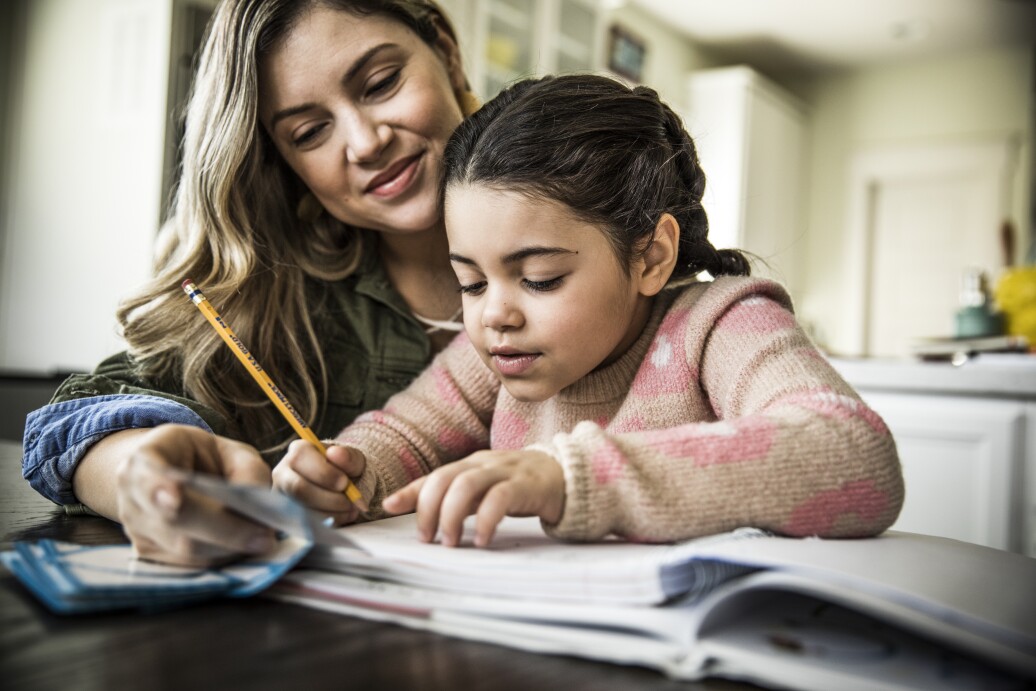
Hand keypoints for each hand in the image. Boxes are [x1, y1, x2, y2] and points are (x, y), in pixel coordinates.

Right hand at [112, 424, 274, 566]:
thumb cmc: (206, 459)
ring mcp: (136, 531)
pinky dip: (221, 559)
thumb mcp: (231, 451)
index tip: (174, 501)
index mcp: (146, 458)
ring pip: (186, 550)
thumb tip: (260, 511)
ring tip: (260, 540)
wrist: (173, 473)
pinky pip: (189, 566)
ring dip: (228, 549)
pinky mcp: (149, 556)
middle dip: (224, 531)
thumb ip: (248, 473)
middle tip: (265, 537)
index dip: (160, 490)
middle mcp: (132, 497)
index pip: (148, 477)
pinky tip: (242, 547)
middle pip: (175, 522)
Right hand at [273, 440, 364, 525]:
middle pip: (298, 488)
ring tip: (351, 509)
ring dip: (330, 512)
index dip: (324, 473)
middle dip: (328, 498)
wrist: (344, 486)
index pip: (300, 459)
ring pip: (300, 508)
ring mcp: (282, 495)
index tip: (345, 483)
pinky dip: (327, 522)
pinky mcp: (286, 515)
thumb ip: (349, 456)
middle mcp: (283, 472)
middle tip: (350, 502)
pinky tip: (343, 516)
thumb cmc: (346, 469)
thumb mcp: (354, 459)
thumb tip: (335, 453)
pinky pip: (304, 523)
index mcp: (298, 450)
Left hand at [382, 449, 563, 547]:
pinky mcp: (525, 484)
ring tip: (451, 542)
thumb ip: (454, 500)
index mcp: (469, 464)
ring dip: (452, 515)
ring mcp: (504, 471)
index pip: (434, 475)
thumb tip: (414, 515)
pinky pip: (500, 498)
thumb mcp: (483, 490)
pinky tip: (483, 540)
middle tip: (427, 537)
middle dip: (429, 508)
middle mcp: (483, 464)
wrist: (566, 475)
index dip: (410, 491)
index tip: (388, 507)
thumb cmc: (518, 486)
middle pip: (444, 477)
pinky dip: (486, 520)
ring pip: (467, 484)